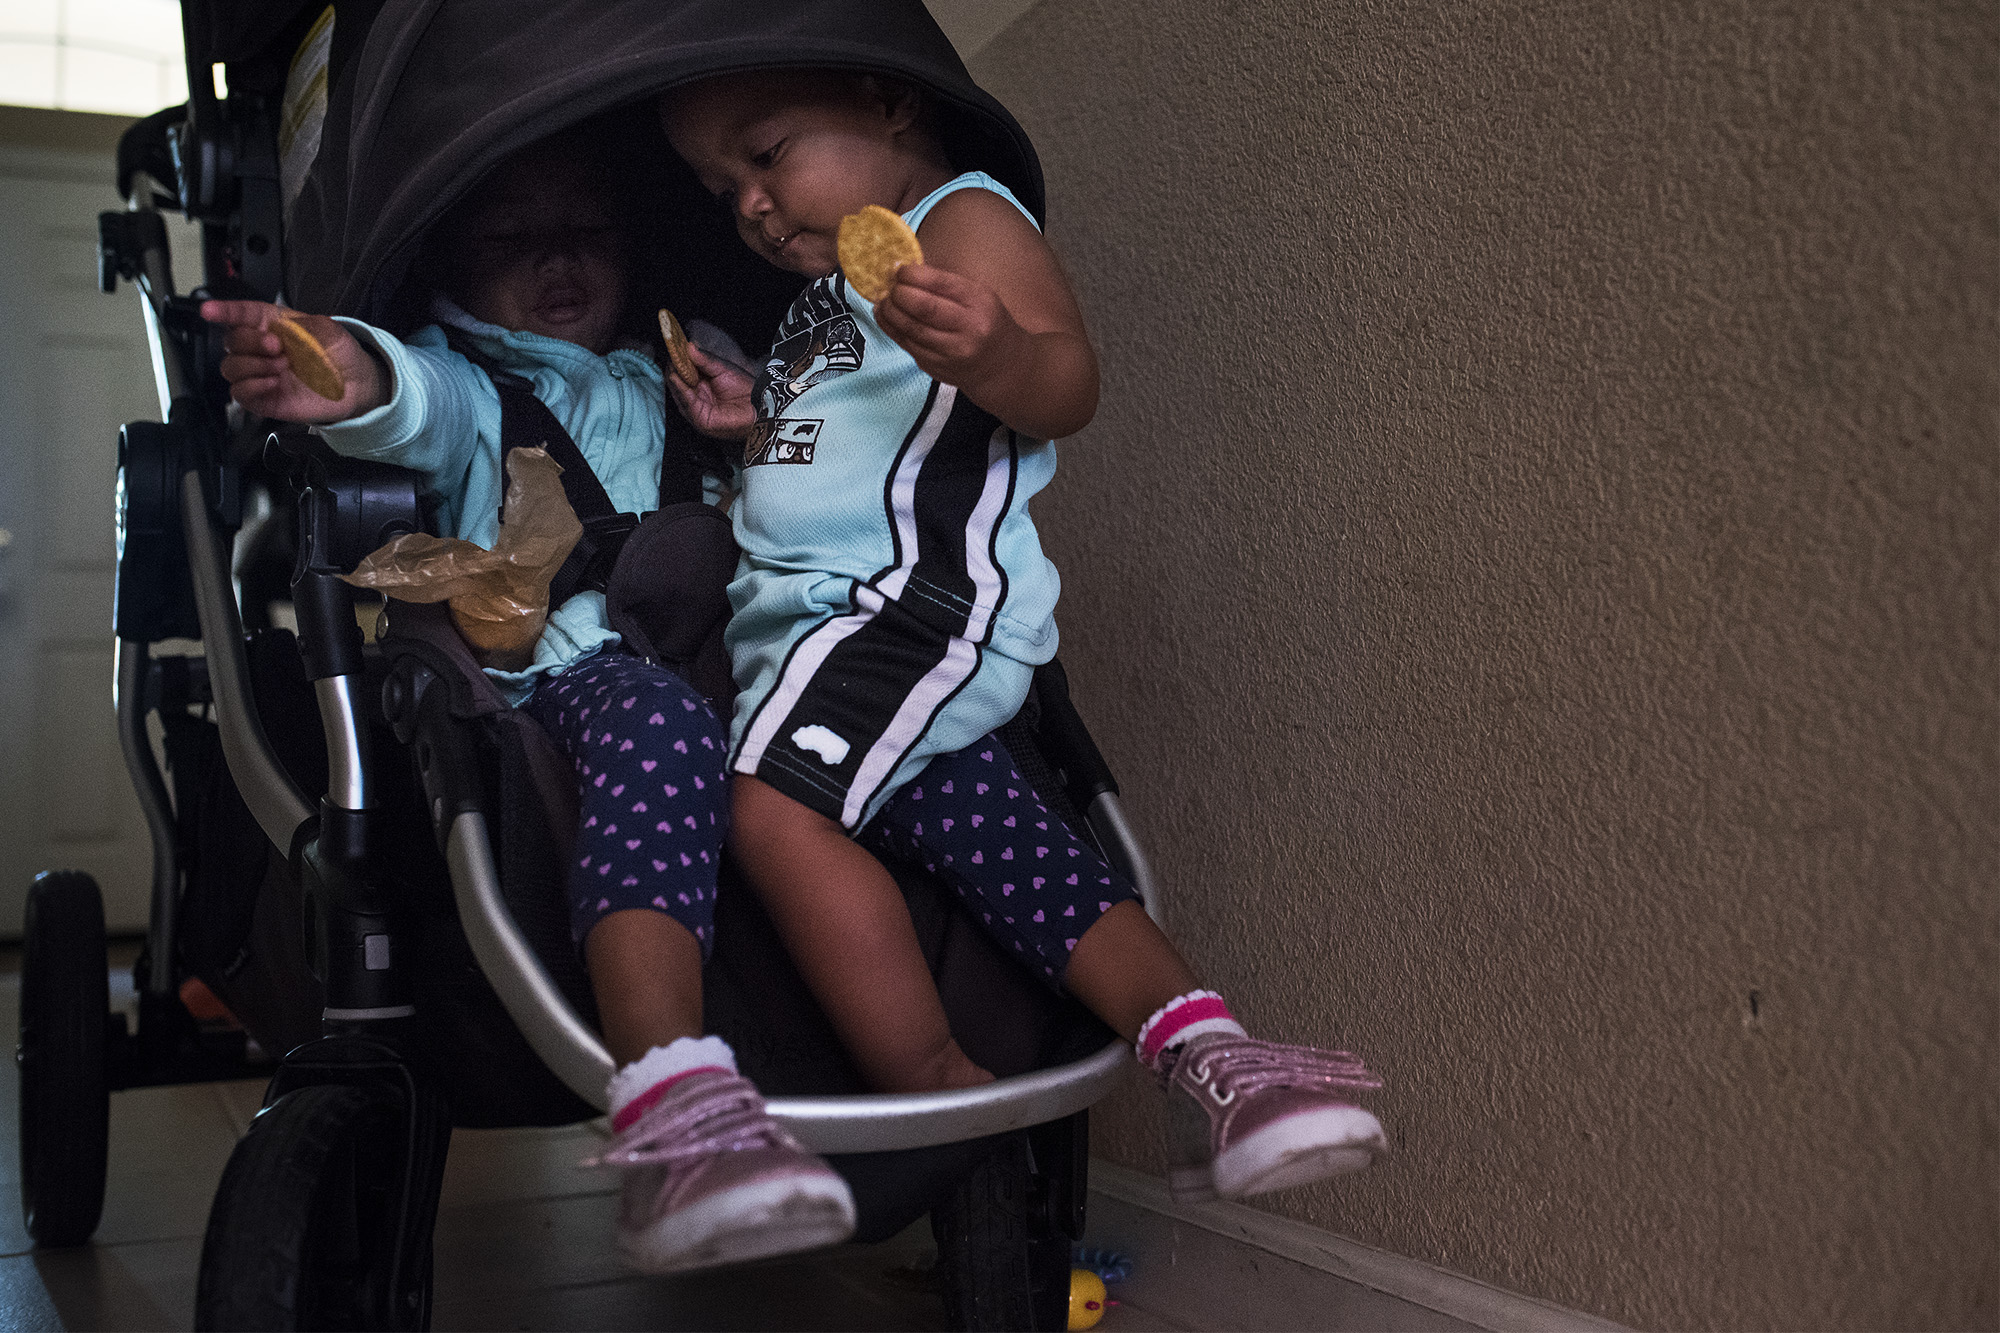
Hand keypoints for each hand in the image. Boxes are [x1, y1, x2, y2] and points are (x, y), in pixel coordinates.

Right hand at [200, 300, 388, 422]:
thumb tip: (287, 325)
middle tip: (278, 347)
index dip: (223, 311)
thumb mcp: (331, 330)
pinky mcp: (264, 398)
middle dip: (251, 342)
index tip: (208, 310)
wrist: (357, 386)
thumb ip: (306, 324)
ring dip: (253, 366)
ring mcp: (261, 374)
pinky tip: (273, 383)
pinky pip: (240, 393)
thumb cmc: (340, 355)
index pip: (240, 314)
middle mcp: (261, 348)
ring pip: (230, 367)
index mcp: (273, 324)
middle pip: (231, 341)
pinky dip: (252, 387)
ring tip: (282, 368)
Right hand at [669, 342, 757, 440]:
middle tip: (671, 354)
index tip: (673, 346)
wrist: (758, 405)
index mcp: (700, 384)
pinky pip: (686, 403)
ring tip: (672, 364)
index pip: (683, 371)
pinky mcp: (699, 419)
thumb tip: (689, 346)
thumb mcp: (721, 369)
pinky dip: (681, 390)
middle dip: (674, 368)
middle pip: (677, 382)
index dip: (678, 359)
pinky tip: (677, 378)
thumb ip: (704, 359)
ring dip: (674, 378)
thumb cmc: (744, 388)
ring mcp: (696, 408)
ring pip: (678, 392)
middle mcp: (696, 397)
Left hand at [871, 263, 1027, 400]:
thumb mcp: (978, 295)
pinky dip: (891, 328)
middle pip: (923, 308)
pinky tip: (884, 315)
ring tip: (883, 299)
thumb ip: (945, 284)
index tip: (900, 269)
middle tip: (890, 286)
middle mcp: (968, 330)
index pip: (940, 285)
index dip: (913, 275)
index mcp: (979, 303)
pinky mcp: (936, 367)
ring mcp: (951, 352)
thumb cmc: (986, 321)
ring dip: (890, 311)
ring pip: (911, 329)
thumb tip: (906, 270)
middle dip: (899, 293)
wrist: (1000, 365)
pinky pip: (907, 345)